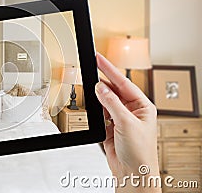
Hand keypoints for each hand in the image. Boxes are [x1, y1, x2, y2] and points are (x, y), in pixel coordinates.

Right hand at [95, 53, 160, 192]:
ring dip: (98, 95)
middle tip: (90, 67)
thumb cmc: (140, 152)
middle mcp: (133, 110)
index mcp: (143, 106)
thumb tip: (100, 87)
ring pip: (106, 100)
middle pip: (114, 89)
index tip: (99, 58)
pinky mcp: (110, 126)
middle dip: (102, 80)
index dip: (110, 69)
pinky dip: (95, 107)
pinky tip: (92, 103)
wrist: (132, 173)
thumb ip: (112, 103)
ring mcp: (121, 118)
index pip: (124, 82)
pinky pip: (100, 111)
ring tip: (89, 86)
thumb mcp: (126, 123)